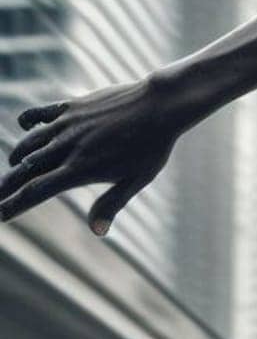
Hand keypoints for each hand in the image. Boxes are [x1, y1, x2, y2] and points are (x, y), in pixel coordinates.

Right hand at [0, 77, 186, 234]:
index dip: (15, 204)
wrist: (158, 106)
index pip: (37, 190)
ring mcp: (66, 124)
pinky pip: (40, 113)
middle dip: (8, 185)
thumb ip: (112, 204)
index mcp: (80, 169)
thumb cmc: (152, 147)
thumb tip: (96, 232)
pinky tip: (23, 125)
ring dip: (18, 157)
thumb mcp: (136, 180)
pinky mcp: (71, 106)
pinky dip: (28, 121)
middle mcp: (67, 146)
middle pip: (26, 169)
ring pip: (30, 143)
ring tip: (13, 167)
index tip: (1, 214)